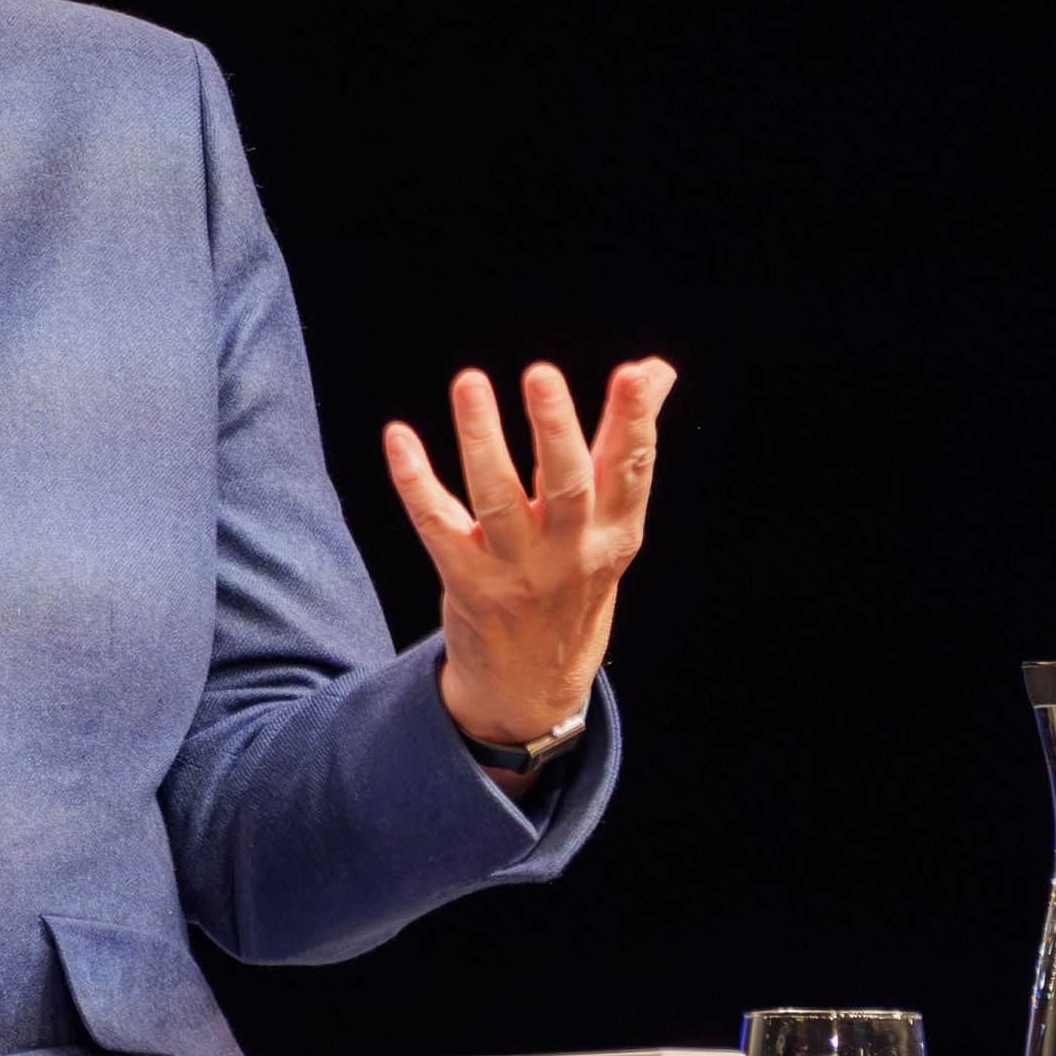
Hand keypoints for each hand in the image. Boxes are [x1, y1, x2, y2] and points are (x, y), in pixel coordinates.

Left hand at [382, 358, 674, 746]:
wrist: (534, 685)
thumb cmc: (575, 579)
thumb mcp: (613, 523)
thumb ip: (625, 444)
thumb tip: (656, 370)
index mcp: (614, 532)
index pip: (631, 470)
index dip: (635, 421)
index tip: (636, 374)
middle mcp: (571, 552)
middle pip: (567, 485)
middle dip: (555, 429)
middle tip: (541, 374)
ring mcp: (517, 571)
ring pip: (497, 499)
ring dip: (482, 439)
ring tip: (471, 383)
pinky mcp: (467, 583)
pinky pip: (438, 525)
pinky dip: (415, 481)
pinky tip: (399, 438)